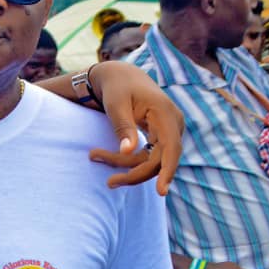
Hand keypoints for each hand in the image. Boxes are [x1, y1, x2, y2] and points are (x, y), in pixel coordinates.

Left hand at [86, 61, 184, 195]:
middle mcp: (173, 123)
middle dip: (133, 173)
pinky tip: (106, 158)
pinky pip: (149, 157)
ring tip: (95, 156)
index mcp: (165, 112)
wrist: (121, 77)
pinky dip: (129, 161)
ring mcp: (170, 131)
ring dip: (126, 166)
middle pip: (159, 160)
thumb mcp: (115, 104)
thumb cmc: (117, 88)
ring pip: (153, 161)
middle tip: (108, 183)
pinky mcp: (162, 138)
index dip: (167, 171)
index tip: (161, 192)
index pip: (171, 147)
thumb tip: (128, 151)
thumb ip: (122, 127)